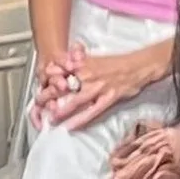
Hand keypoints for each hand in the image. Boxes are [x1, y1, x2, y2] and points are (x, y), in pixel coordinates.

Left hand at [38, 44, 166, 133]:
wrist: (140, 66)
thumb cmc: (119, 63)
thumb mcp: (97, 56)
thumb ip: (81, 56)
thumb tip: (71, 51)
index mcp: (85, 63)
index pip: (61, 69)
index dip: (49, 77)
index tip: (41, 82)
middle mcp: (89, 75)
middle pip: (64, 86)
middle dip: (50, 96)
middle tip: (39, 104)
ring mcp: (99, 88)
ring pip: (75, 100)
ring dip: (61, 110)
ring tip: (51, 118)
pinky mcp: (108, 99)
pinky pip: (91, 111)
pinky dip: (79, 120)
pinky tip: (70, 126)